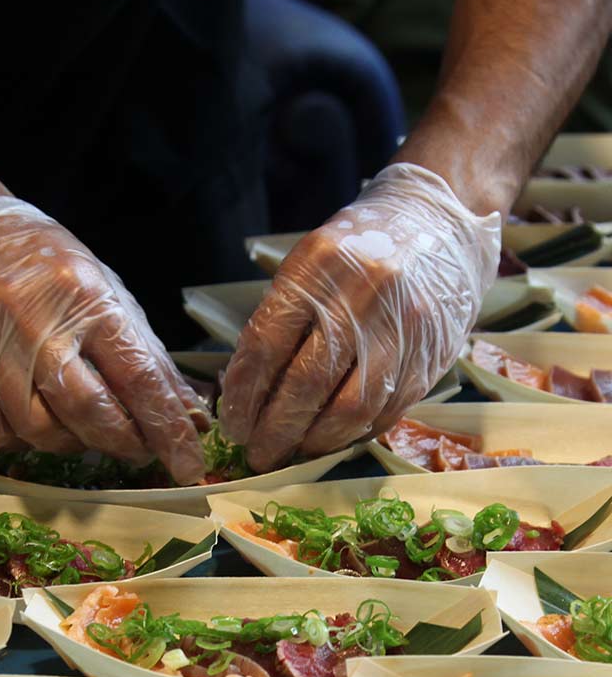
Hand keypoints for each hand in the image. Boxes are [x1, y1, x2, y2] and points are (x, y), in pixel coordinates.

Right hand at [0, 197, 208, 484]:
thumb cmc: (47, 267)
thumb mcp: (108, 293)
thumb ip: (147, 356)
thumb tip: (188, 414)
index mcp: (85, 299)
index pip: (138, 376)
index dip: (167, 427)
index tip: (188, 463)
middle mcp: (35, 326)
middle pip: (88, 411)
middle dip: (123, 442)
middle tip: (139, 449)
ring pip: (41, 432)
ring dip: (76, 444)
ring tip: (88, 429)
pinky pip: (1, 435)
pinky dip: (31, 442)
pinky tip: (44, 423)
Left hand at [219, 164, 500, 471]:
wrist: (440, 223)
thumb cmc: (360, 248)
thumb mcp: (310, 265)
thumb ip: (280, 321)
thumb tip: (246, 394)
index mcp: (319, 265)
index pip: (267, 345)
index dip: (245, 396)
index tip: (234, 426)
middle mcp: (363, 294)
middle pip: (307, 384)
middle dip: (276, 430)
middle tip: (259, 454)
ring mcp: (403, 327)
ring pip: (351, 408)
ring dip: (316, 441)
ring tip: (294, 452)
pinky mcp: (430, 355)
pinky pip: (386, 411)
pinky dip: (354, 433)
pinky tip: (333, 437)